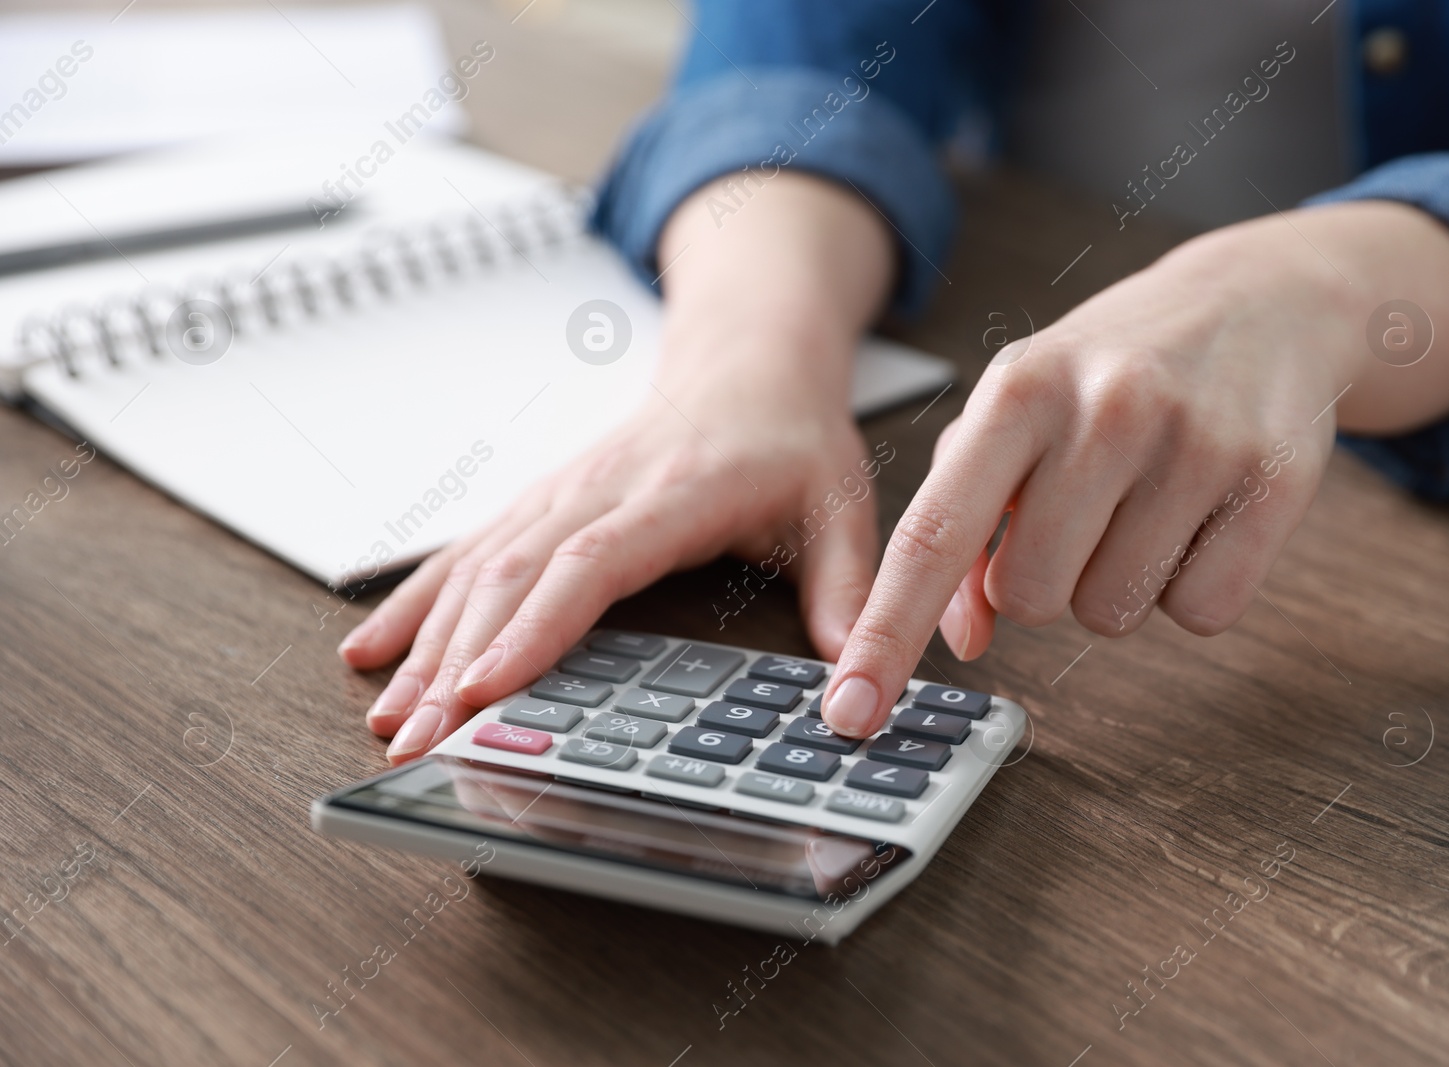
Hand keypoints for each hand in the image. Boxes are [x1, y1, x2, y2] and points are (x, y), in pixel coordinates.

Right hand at [339, 380, 880, 762]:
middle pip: (512, 576)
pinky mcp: (538, 504)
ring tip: (389, 721)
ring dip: (426, 646)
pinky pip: (464, 555)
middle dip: (457, 663)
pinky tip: (375, 654)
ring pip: (475, 570)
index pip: (591, 563)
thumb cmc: (792, 438)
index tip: (487, 688)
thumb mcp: (843, 510)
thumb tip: (858, 688)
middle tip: (420, 741)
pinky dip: (415, 604)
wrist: (749, 362)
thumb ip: (846, 595)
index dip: (534, 626)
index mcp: (674, 492)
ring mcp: (558, 495)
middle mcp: (599, 490)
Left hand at [820, 200, 1448, 736]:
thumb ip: (965, 519)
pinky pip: (1201, 613)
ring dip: (1117, 584)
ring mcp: (1196, 443)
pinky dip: (1191, 589)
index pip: (932, 535)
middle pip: (1030, 598)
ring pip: (1113, 614)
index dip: (886, 635)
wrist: (1263, 302)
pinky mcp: (1274, 483)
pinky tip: (1201, 516)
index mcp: (1019, 388)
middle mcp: (1106, 408)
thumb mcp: (1016, 412)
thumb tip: (963, 639)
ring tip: (1144, 503)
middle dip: (1042, 580)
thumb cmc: (1111, 369)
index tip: (850, 714)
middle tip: (1081, 513)